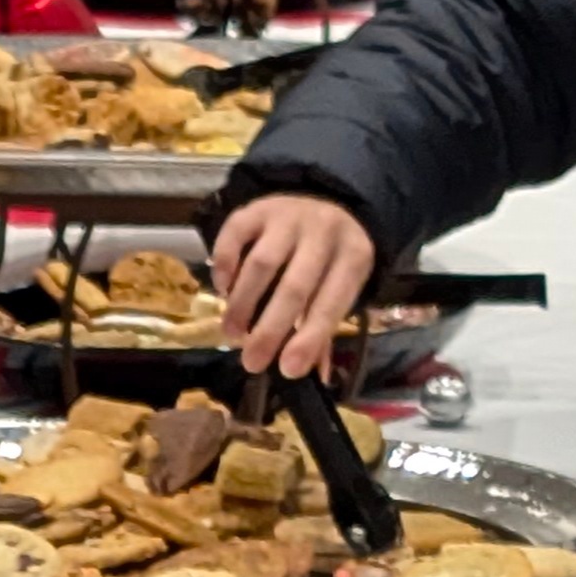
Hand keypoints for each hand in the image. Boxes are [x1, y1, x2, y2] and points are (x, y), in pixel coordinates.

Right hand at [215, 190, 378, 375]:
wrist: (323, 200)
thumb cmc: (329, 258)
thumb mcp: (338, 286)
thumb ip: (323, 329)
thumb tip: (313, 376)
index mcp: (353, 256)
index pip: (333, 300)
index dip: (311, 336)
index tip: (288, 369)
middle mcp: (323, 232)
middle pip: (295, 285)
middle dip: (271, 329)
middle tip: (252, 362)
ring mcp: (288, 216)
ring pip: (261, 264)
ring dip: (242, 304)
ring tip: (231, 333)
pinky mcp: (256, 209)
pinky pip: (233, 237)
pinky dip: (224, 267)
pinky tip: (223, 290)